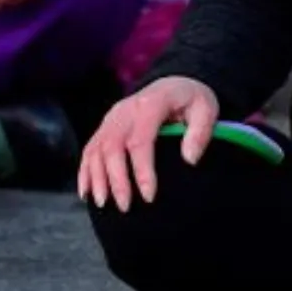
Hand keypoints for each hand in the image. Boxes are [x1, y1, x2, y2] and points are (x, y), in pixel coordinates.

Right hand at [78, 76, 219, 211]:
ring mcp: (112, 117)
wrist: (174, 83)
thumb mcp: (206, 109)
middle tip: (125, 206)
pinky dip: (85, 171)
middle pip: (113, 146)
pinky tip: (86, 192)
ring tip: (103, 204)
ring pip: (96, 148)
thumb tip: (190, 159)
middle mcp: (126, 110)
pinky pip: (89, 148)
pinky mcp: (105, 126)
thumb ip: (201, 133)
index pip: (140, 140)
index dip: (142, 170)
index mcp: (151, 103)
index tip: (149, 196)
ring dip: (97, 178)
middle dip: (116, 179)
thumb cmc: (191, 100)